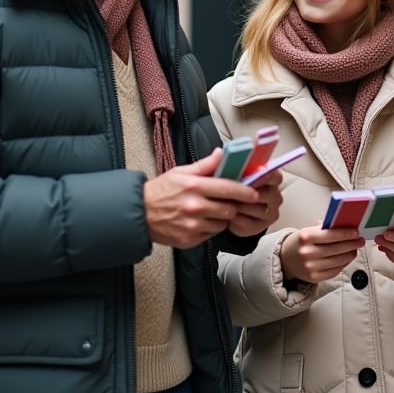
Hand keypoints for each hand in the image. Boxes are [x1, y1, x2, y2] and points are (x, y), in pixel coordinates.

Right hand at [142, 150, 261, 248]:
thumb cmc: (161, 191)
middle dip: (233, 206)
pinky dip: (211, 228)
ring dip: (222, 218)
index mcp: (194, 186)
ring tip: (212, 211)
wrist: (139, 214)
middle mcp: (194, 206)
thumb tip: (222, 153)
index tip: (254, 192)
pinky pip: (211, 234)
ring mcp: (192, 225)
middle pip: (229, 209)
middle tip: (230, 202)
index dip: (244, 191)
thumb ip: (205, 165)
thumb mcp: (181, 172)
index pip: (227, 188)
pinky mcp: (189, 239)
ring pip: (222, 223)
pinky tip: (202, 220)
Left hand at [227, 169, 283, 237]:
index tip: (249, 178)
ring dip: (240, 208)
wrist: (229, 211)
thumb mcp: (231, 175)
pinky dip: (237, 221)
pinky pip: (250, 224)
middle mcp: (275, 195)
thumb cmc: (232, 188)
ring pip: (256, 210)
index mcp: (270, 178)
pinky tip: (229, 217)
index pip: (274, 176)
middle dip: (245, 194)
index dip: (263, 176)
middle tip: (229, 193)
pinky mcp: (263, 227)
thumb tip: (220, 153)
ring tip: (226, 205)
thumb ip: (232, 166)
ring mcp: (271, 212)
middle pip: (266, 194)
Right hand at [279, 225, 365, 282]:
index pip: (331, 235)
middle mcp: (307, 252)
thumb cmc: (301, 242)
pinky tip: (347, 258)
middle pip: (337, 248)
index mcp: (306, 237)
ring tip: (355, 249)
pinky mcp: (314, 277)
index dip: (346, 234)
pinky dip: (344, 264)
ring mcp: (310, 266)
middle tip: (360, 241)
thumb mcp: (309, 231)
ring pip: (338, 261)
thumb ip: (326, 229)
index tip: (356, 232)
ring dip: (350, 254)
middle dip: (352, 244)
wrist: (286, 259)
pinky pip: (335, 271)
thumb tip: (347, 227)